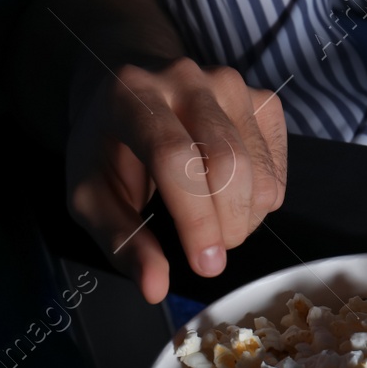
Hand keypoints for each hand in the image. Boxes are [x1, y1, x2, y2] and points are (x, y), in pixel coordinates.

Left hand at [65, 59, 287, 303]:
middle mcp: (185, 79)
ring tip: (214, 225)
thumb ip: (121, 240)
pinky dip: (261, 200)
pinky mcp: (261, 98)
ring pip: (260, 172)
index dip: (196, 218)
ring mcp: (230, 84)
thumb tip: (154, 288)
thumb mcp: (90, 193)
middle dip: (226, 226)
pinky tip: (231, 198)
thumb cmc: (107, 143)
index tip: (205, 265)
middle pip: (228, 164)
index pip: (175, 157)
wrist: (130, 79)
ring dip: (244, 219)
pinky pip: (277, 167)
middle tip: (208, 255)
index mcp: (132, 95)